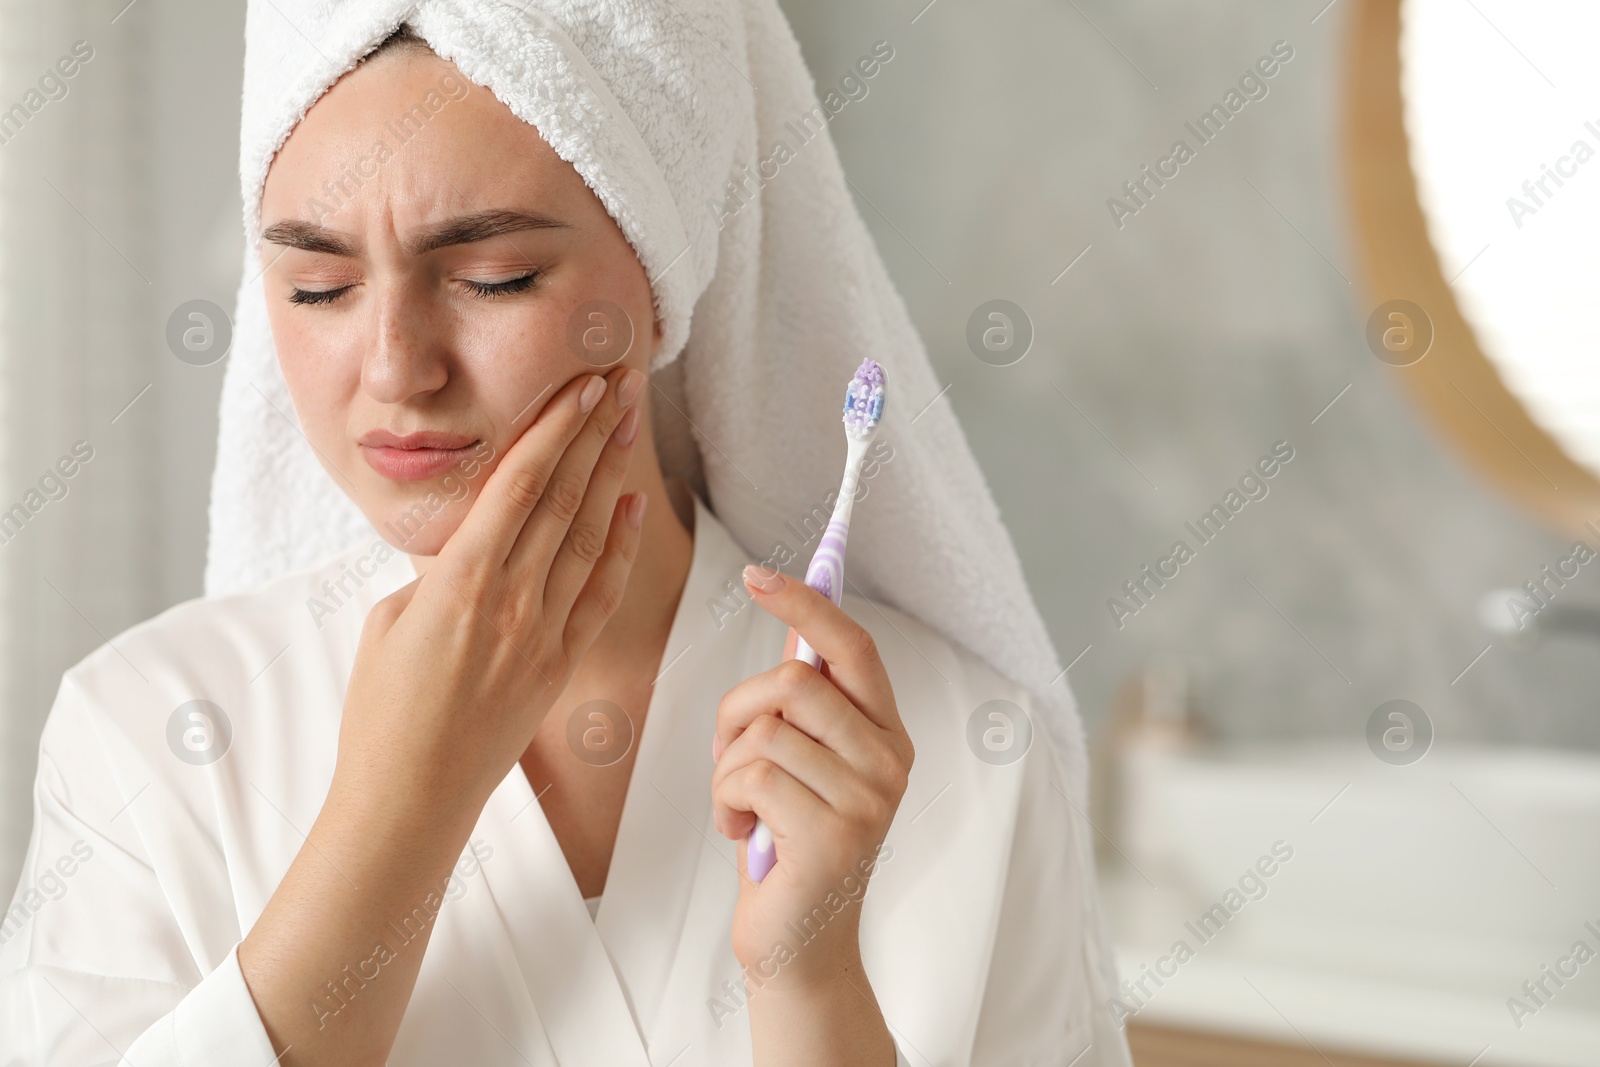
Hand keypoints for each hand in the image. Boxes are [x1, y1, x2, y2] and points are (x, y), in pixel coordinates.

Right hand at [333, 365, 647, 816]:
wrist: (408, 799)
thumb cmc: (380, 713)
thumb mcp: (389, 622)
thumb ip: (436, 575)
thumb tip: (471, 549)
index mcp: (460, 580)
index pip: (520, 482)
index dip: (554, 428)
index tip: (579, 385)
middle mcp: (511, 599)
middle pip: (564, 495)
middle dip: (593, 432)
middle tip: (620, 381)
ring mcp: (543, 634)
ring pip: (588, 535)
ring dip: (613, 473)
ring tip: (630, 422)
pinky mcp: (560, 667)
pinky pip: (600, 595)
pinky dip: (618, 547)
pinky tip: (632, 506)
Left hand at [711, 566, 913, 988]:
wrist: (798, 948)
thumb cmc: (787, 847)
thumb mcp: (798, 765)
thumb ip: (800, 705)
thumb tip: (790, 619)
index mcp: (887, 734)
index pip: (853, 647)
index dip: (807, 603)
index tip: (758, 576)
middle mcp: (890, 761)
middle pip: (794, 680)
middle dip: (737, 712)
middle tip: (731, 758)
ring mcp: (868, 799)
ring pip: (764, 731)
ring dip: (726, 769)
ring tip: (742, 809)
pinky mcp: (834, 835)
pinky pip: (750, 776)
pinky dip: (724, 802)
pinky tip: (740, 835)